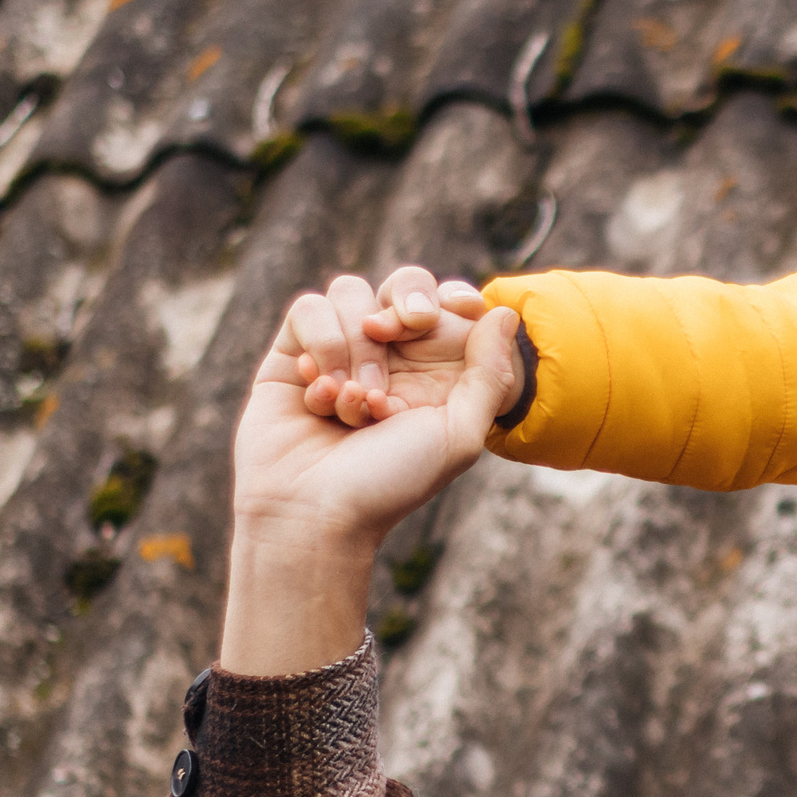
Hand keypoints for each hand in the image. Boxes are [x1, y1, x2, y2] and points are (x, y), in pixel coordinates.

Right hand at [220, 299, 521, 674]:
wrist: (314, 513)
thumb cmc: (391, 481)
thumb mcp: (460, 434)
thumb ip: (490, 374)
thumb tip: (505, 312)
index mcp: (434, 370)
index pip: (447, 303)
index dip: (452, 297)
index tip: (458, 308)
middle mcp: (388, 356)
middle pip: (403, 283)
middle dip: (405, 305)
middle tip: (397, 334)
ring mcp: (338, 351)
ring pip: (351, 292)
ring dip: (357, 345)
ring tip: (356, 400)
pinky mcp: (290, 354)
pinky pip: (307, 308)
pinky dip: (319, 346)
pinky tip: (322, 394)